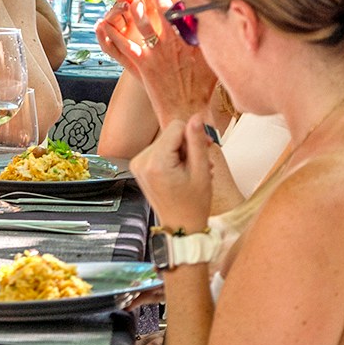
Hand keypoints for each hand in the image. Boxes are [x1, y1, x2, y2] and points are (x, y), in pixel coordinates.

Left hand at [99, 0, 215, 124]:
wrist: (188, 112)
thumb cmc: (202, 87)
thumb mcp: (211, 58)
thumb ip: (205, 37)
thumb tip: (204, 16)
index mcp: (188, 39)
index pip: (178, 8)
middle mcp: (170, 43)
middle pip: (157, 10)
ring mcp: (154, 54)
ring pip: (139, 24)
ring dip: (133, 8)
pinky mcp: (142, 66)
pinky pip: (123, 47)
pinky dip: (114, 35)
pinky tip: (106, 24)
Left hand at [131, 115, 213, 232]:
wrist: (181, 226)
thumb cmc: (193, 205)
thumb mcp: (201, 171)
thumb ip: (197, 142)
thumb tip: (196, 118)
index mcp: (155, 162)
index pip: (176, 126)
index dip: (194, 135)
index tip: (206, 147)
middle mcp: (141, 161)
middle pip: (169, 134)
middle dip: (187, 145)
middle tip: (201, 163)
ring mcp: (137, 164)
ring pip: (165, 141)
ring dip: (181, 152)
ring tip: (192, 170)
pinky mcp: (138, 166)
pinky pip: (158, 150)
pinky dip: (172, 157)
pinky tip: (181, 171)